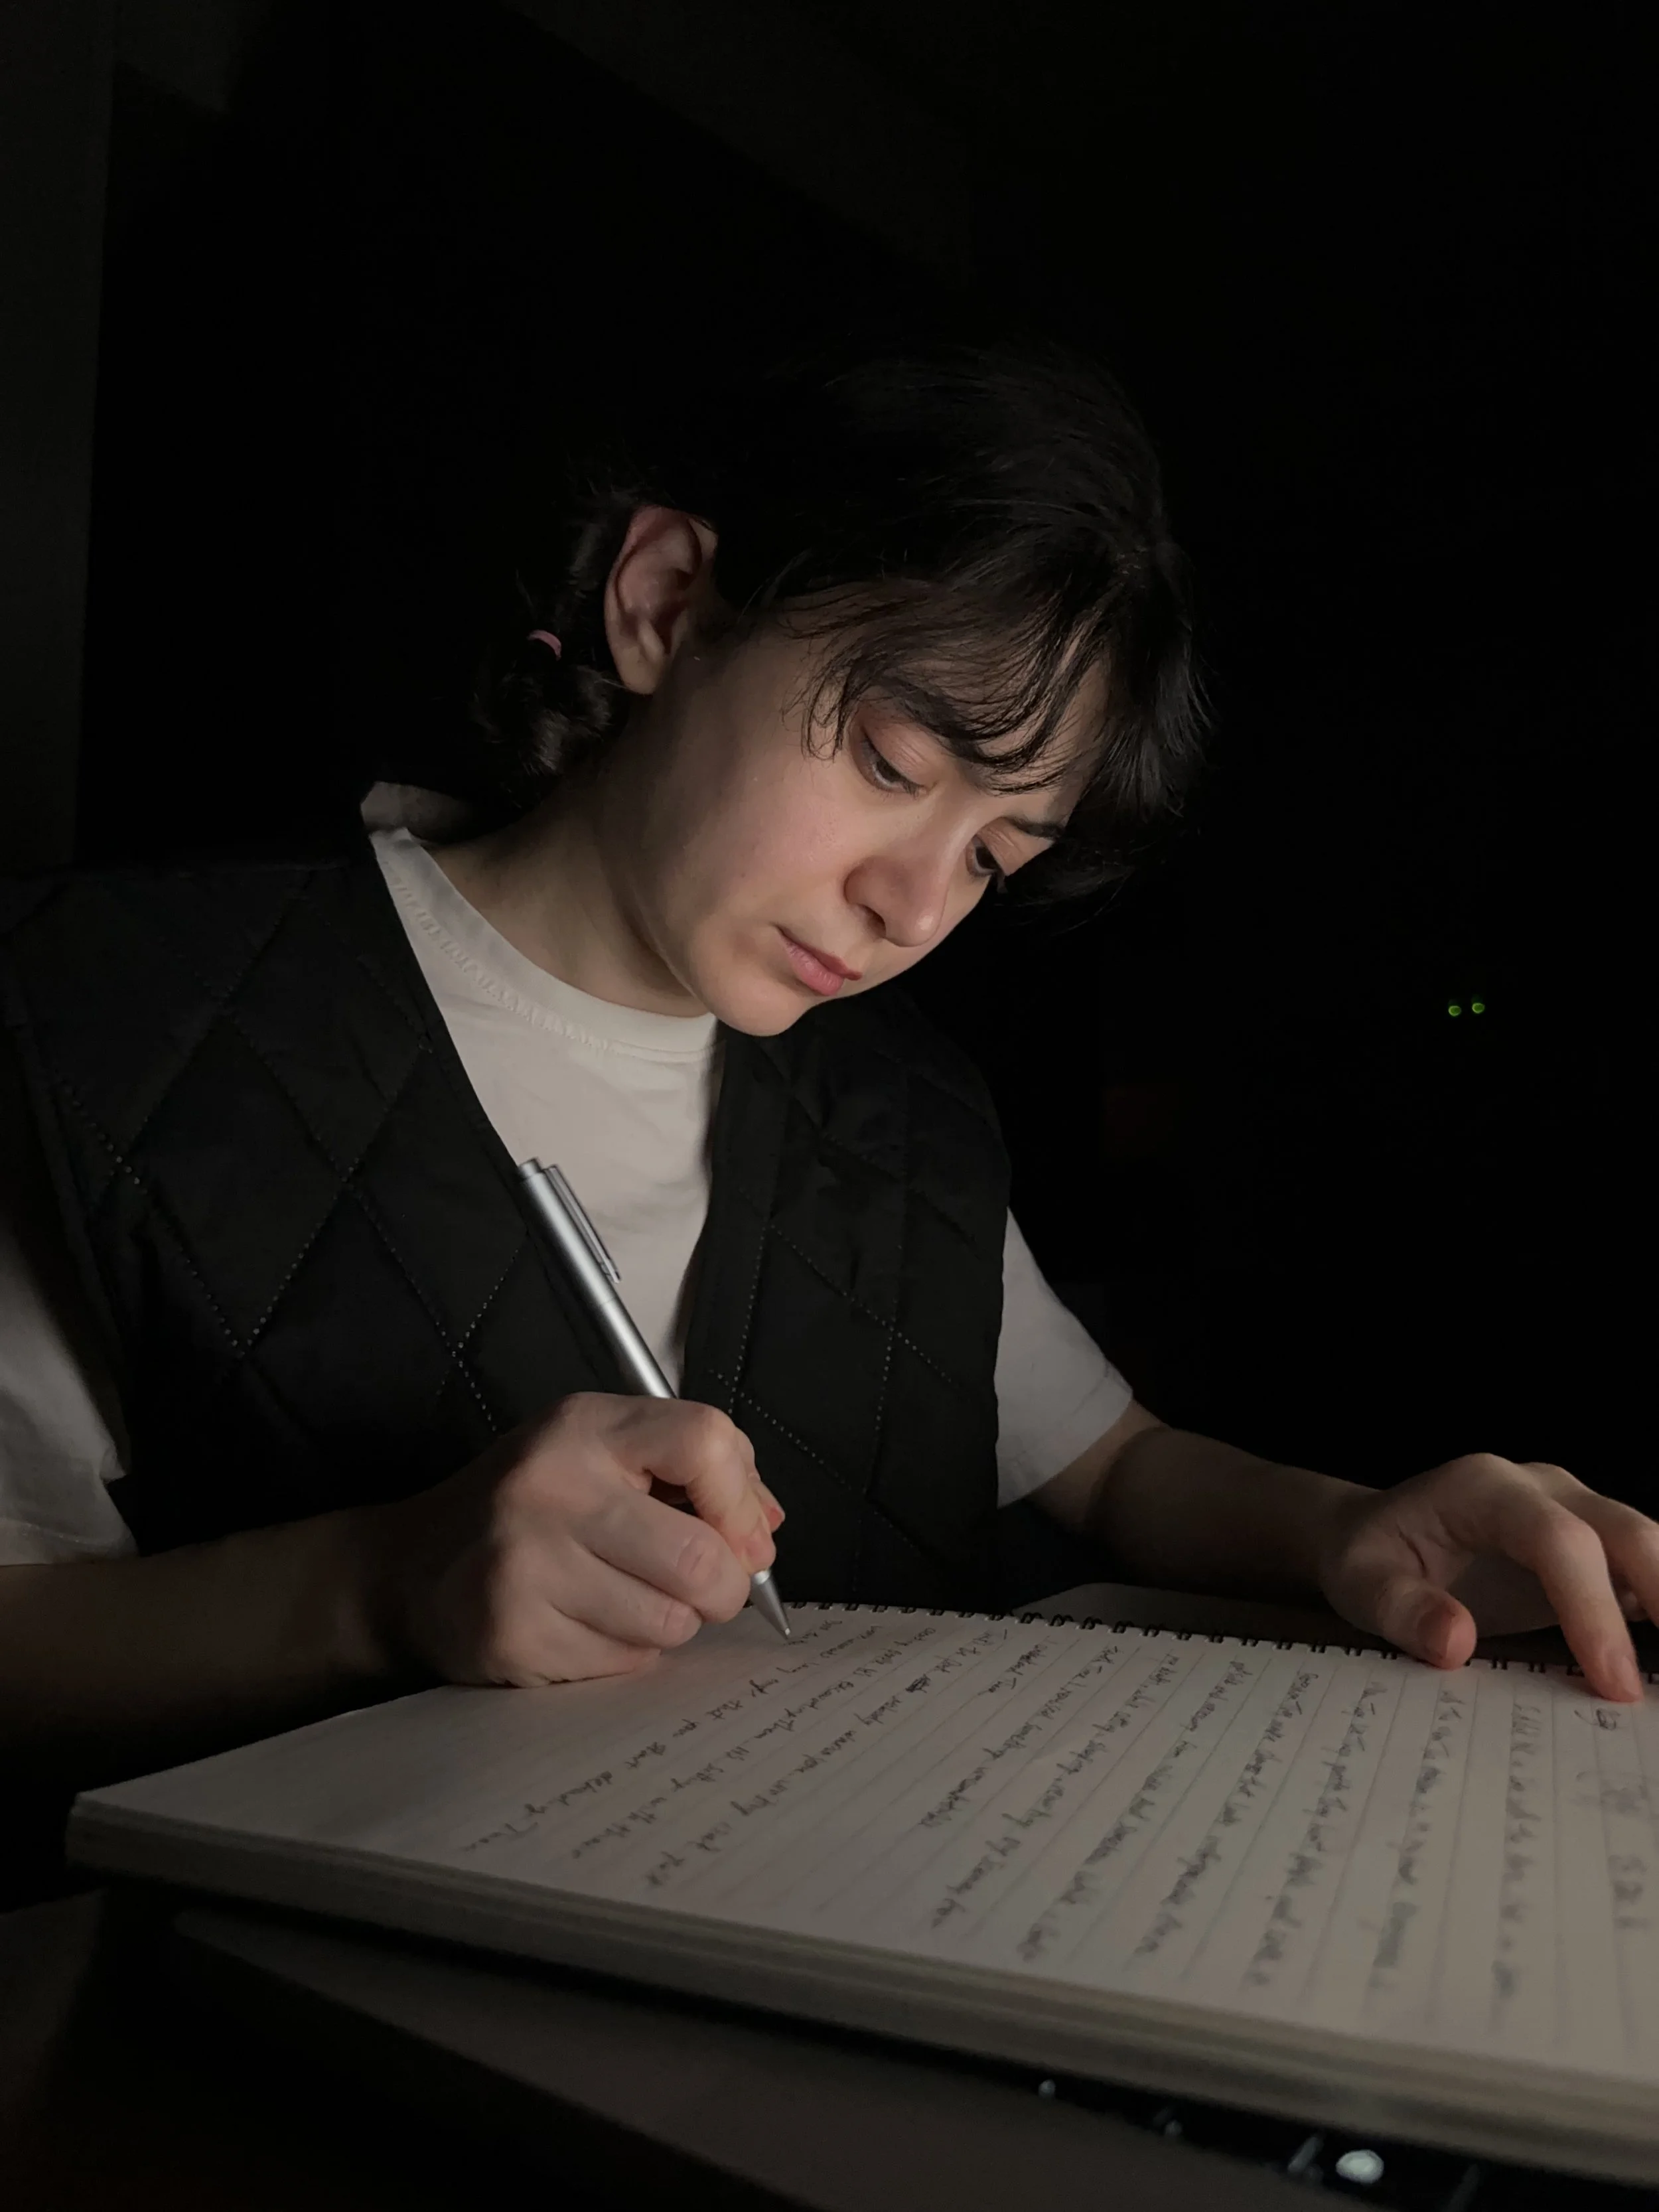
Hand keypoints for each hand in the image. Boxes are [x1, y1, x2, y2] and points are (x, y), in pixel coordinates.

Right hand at [361, 1394, 783, 1688]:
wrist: (410, 1569)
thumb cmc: (529, 1509)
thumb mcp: (602, 1455)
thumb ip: (695, 1473)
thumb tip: (765, 1529)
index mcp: (584, 1428)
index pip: (705, 1442)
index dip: (743, 1500)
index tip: (745, 1535)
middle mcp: (550, 1487)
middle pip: (700, 1556)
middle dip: (721, 1588)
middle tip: (699, 1587)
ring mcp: (525, 1564)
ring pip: (670, 1623)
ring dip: (669, 1624)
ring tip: (626, 1600)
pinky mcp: (513, 1636)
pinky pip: (624, 1664)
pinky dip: (623, 1655)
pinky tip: (583, 1625)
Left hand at [1316, 1454, 1658, 1701]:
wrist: (1372, 1533)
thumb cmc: (1369, 1557)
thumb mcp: (1360, 1583)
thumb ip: (1402, 1610)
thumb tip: (1456, 1643)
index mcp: (1484, 1489)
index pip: (1558, 1541)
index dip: (1591, 1610)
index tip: (1611, 1683)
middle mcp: (1541, 1489)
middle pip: (1624, 1530)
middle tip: (1655, 1690)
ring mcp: (1574, 1510)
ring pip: (1647, 1544)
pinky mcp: (1592, 1544)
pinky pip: (1641, 1571)